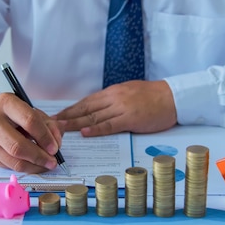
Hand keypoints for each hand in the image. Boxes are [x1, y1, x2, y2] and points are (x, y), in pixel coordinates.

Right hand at [0, 93, 62, 172]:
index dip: (45, 137)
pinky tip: (31, 165)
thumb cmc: (8, 113)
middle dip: (39, 157)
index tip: (55, 148)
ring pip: (12, 161)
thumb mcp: (28, 110)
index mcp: (6, 103)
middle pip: (18, 146)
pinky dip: (23, 168)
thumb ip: (47, 123)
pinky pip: (6, 166)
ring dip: (33, 167)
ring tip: (45, 165)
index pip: (30, 121)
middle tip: (52, 162)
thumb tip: (57, 141)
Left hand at [54, 80, 176, 136]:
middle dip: (67, 117)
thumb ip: (114, 100)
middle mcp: (114, 98)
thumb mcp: (130, 92)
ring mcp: (122, 108)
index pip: (86, 102)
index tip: (57, 116)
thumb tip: (99, 109)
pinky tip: (84, 132)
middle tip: (51, 124)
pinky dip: (96, 129)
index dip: (70, 109)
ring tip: (60, 129)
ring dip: (75, 124)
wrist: (173, 97)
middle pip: (85, 109)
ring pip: (93, 117)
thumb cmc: (154, 96)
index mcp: (113, 92)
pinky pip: (109, 125)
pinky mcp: (131, 118)